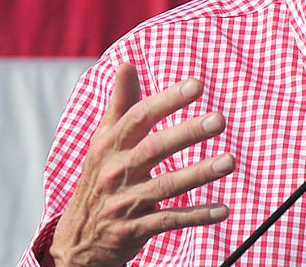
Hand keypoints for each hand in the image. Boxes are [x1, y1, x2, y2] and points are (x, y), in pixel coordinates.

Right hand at [49, 63, 235, 266]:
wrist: (76, 240)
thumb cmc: (98, 178)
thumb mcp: (102, 141)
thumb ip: (120, 104)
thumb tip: (127, 64)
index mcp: (109, 145)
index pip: (140, 116)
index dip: (168, 100)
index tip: (197, 85)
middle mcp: (116, 170)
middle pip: (155, 148)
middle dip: (188, 133)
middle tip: (219, 120)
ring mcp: (124, 202)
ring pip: (166, 186)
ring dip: (200, 173)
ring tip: (229, 161)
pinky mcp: (133, 230)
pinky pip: (169, 220)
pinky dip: (197, 216)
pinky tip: (223, 210)